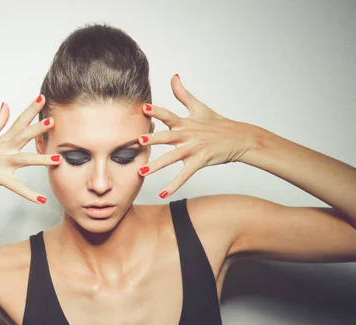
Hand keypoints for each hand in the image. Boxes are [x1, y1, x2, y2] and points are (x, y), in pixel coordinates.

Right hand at [0, 95, 60, 203]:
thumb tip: (6, 104)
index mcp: (1, 139)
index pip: (19, 121)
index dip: (31, 109)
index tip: (43, 97)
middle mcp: (2, 148)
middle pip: (23, 136)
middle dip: (38, 128)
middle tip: (53, 120)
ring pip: (23, 159)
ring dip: (41, 159)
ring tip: (57, 159)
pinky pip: (15, 187)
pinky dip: (28, 194)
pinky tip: (41, 199)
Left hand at [137, 74, 266, 198]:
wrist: (240, 138)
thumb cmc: (218, 123)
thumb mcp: (199, 107)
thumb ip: (183, 94)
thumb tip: (173, 76)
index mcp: (186, 122)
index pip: (169, 115)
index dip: (156, 111)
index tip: (143, 108)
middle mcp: (188, 135)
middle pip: (168, 136)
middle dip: (153, 138)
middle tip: (138, 140)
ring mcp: (194, 149)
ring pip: (172, 158)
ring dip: (157, 166)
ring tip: (142, 172)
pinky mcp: (200, 161)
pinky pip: (185, 175)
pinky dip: (174, 185)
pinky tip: (163, 193)